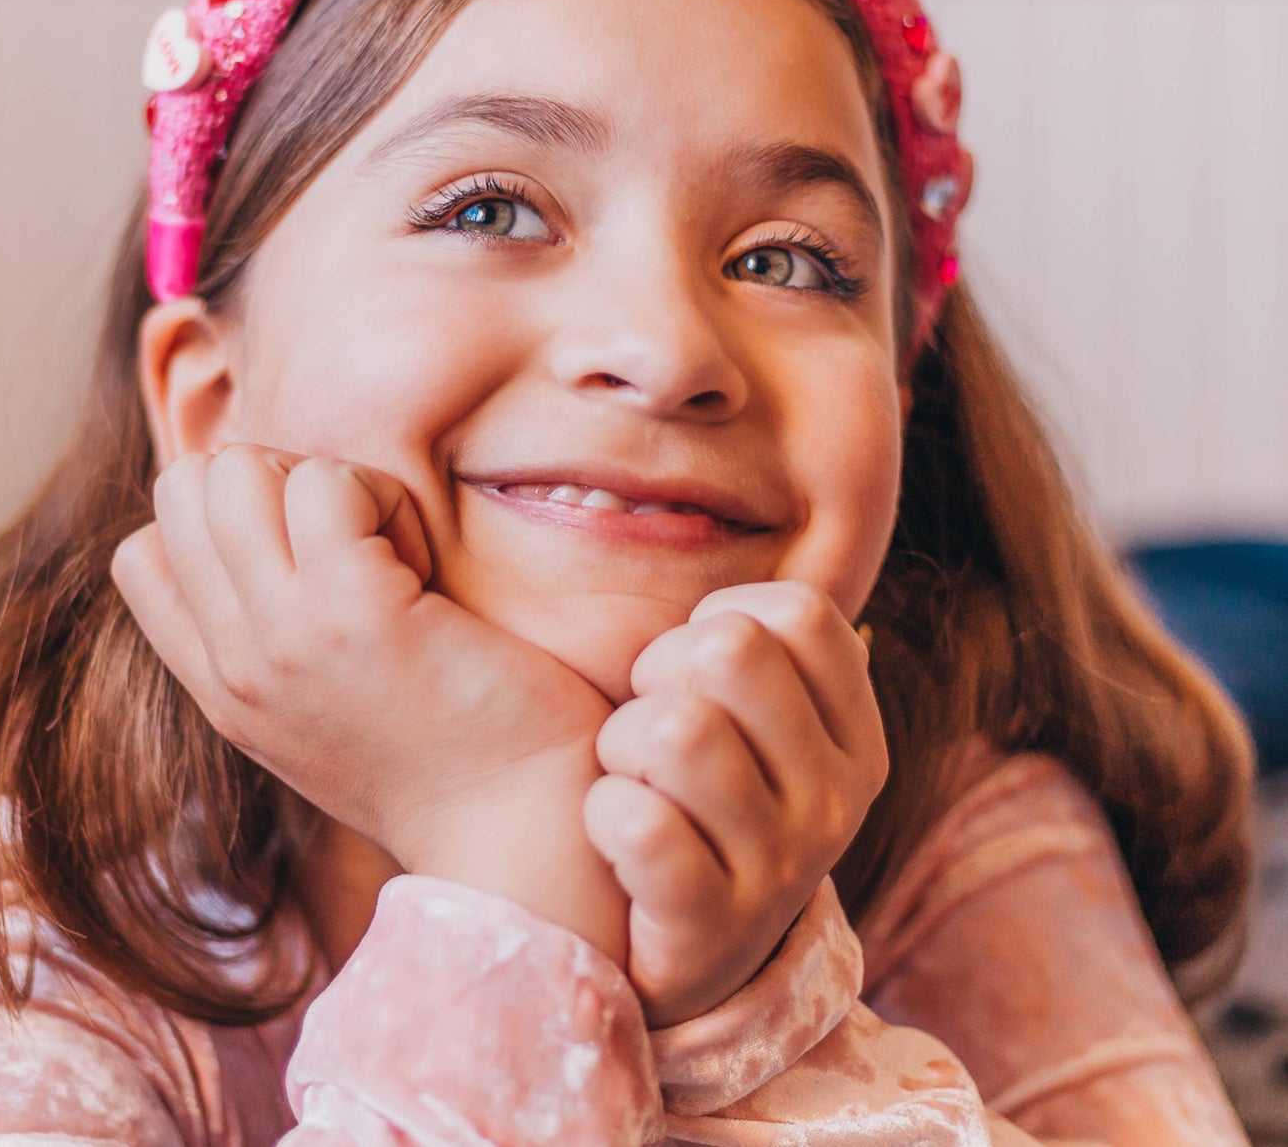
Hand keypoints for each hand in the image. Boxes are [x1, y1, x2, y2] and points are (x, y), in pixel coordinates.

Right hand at [110, 445, 626, 959]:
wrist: (517, 836)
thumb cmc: (448, 761)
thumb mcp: (320, 716)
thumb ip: (273, 643)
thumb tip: (268, 539)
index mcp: (221, 689)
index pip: (143, 555)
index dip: (222, 521)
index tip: (306, 558)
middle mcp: (236, 661)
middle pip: (184, 488)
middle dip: (272, 480)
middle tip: (353, 542)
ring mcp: (286, 635)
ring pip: (242, 470)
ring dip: (332, 485)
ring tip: (392, 553)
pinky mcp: (356, 610)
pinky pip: (332, 484)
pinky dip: (383, 497)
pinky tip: (422, 563)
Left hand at [582, 581, 887, 1026]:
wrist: (668, 949)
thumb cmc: (690, 793)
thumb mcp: (746, 715)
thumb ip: (744, 635)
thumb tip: (690, 507)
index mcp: (852, 733)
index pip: (800, 611)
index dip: (718, 617)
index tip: (694, 668)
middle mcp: (836, 798)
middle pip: (729, 651)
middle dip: (657, 672)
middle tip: (650, 726)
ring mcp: (781, 869)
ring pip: (676, 730)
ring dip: (621, 748)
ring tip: (630, 780)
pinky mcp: (710, 928)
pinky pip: (638, 824)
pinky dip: (603, 816)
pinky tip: (615, 841)